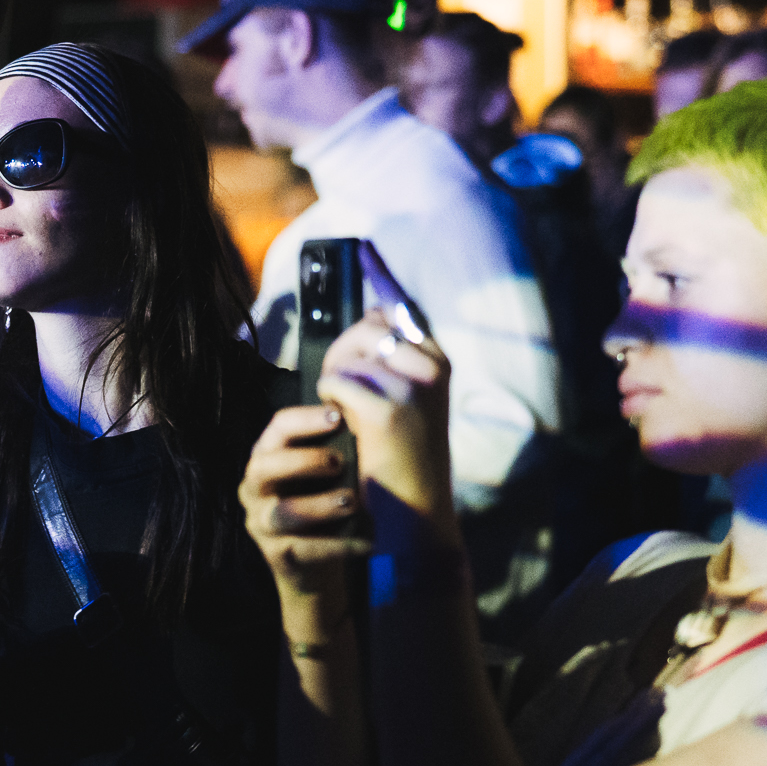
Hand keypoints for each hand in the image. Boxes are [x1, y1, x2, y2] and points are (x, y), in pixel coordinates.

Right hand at [239, 406, 371, 603]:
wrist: (315, 567)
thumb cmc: (322, 505)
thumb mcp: (325, 474)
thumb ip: (334, 446)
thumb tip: (358, 410)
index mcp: (267, 458)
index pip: (277, 429)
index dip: (305, 420)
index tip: (338, 417)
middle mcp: (255, 489)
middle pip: (266, 466)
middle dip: (304, 460)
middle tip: (340, 461)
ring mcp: (261, 523)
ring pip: (284, 512)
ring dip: (320, 504)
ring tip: (352, 502)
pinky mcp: (276, 555)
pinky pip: (305, 549)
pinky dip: (339, 545)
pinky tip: (366, 542)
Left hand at [317, 247, 452, 522]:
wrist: (414, 513)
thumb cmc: (402, 459)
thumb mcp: (410, 402)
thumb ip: (392, 359)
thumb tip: (372, 312)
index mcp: (438, 361)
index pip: (397, 312)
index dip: (377, 287)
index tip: (365, 252)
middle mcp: (431, 366)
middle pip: (362, 330)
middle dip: (341, 358)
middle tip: (343, 396)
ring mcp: (411, 386)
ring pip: (344, 359)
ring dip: (334, 387)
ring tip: (351, 418)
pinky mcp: (386, 408)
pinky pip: (334, 384)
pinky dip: (329, 405)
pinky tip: (347, 429)